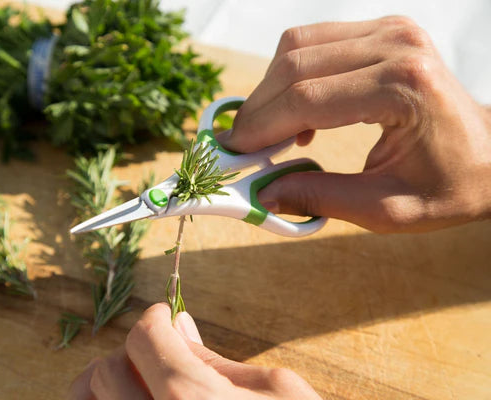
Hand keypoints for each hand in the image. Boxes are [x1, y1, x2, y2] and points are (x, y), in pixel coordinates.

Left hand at [69, 303, 321, 399]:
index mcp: (190, 399)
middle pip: (108, 369)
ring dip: (105, 380)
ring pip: (86, 399)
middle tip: (158, 353)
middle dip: (132, 350)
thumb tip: (178, 324)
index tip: (164, 318)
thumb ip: (215, 359)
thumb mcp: (275, 390)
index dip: (154, 318)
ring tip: (135, 378)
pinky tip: (128, 398)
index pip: (143, 337)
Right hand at [219, 16, 490, 232]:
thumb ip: (321, 199)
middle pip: (295, 64)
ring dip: (271, 89)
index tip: (232, 151)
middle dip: (258, 108)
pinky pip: (315, 43)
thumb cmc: (450, 185)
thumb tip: (263, 194)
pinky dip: (291, 76)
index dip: (261, 126)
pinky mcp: (383, 31)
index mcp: (404, 87)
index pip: (307, 98)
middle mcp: (397, 45)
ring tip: (269, 134)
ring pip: (298, 46)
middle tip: (240, 145)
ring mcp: (391, 31)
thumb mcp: (387, 209)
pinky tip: (297, 113)